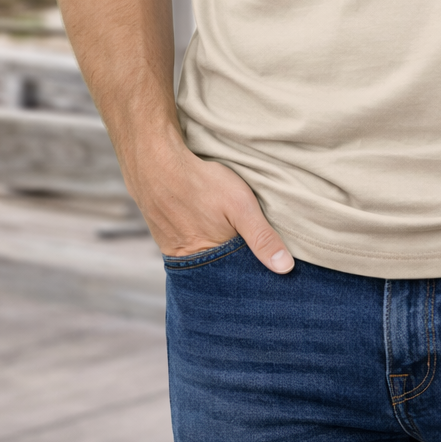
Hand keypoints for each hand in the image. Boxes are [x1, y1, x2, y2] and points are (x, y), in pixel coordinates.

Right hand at [128, 134, 294, 273]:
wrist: (155, 162)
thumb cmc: (201, 182)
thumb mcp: (241, 206)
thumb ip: (262, 237)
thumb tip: (286, 269)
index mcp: (208, 262)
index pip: (236, 279)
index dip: (252, 272)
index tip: (268, 269)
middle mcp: (188, 263)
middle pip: (218, 270)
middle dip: (234, 264)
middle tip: (247, 247)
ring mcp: (172, 249)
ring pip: (202, 258)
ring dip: (216, 252)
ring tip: (227, 236)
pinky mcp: (163, 236)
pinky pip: (187, 247)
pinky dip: (200, 241)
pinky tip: (205, 226)